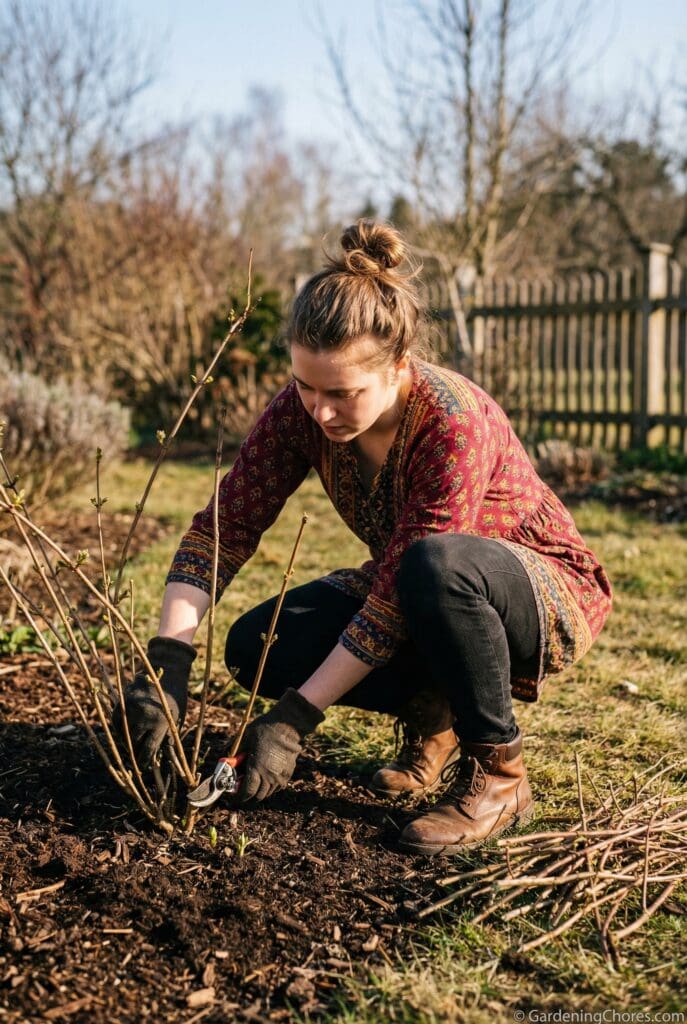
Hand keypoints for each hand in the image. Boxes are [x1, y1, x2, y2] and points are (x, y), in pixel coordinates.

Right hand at [112, 636, 196, 766]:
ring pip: (122, 733)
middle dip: (134, 753)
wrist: (168, 673)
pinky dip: (119, 729)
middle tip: (135, 759)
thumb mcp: (175, 720)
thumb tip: (156, 761)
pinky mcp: (122, 700)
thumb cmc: (175, 700)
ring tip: (131, 746)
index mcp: (160, 722)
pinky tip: (125, 732)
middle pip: (133, 743)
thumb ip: (166, 739)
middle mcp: (144, 715)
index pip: (148, 749)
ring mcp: (131, 707)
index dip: (144, 761)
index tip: (143, 767)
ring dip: (125, 742)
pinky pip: (116, 721)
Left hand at [237, 688, 324, 801]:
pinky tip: (266, 777)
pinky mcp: (289, 772)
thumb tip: (226, 764)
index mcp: (256, 769)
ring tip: (254, 782)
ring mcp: (280, 776)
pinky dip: (270, 786)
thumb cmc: (264, 730)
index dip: (240, 796)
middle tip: (243, 788)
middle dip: (249, 795)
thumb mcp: (244, 739)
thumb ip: (234, 755)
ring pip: (268, 792)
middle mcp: (269, 776)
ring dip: (260, 791)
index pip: (247, 792)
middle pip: (258, 796)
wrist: (287, 725)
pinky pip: (278, 786)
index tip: (234, 793)